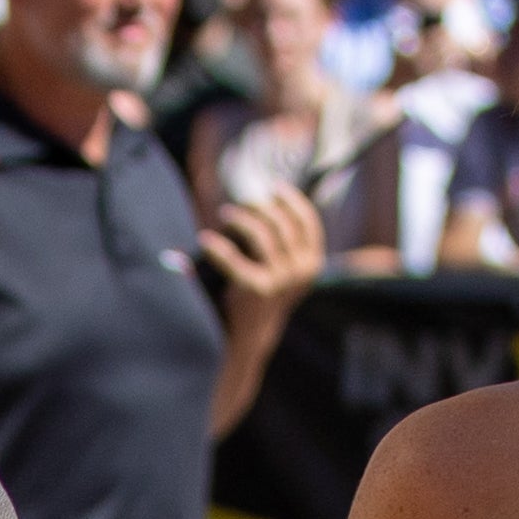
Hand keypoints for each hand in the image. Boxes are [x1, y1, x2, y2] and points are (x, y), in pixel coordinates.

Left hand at [197, 176, 327, 323]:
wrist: (254, 331)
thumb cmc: (264, 290)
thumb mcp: (283, 265)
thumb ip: (282, 238)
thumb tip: (266, 197)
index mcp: (313, 261)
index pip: (308, 222)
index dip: (292, 200)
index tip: (274, 186)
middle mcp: (302, 270)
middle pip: (282, 223)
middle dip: (259, 207)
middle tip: (240, 203)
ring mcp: (282, 280)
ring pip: (261, 235)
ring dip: (241, 220)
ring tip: (226, 214)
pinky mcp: (259, 289)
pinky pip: (235, 259)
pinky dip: (218, 248)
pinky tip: (205, 240)